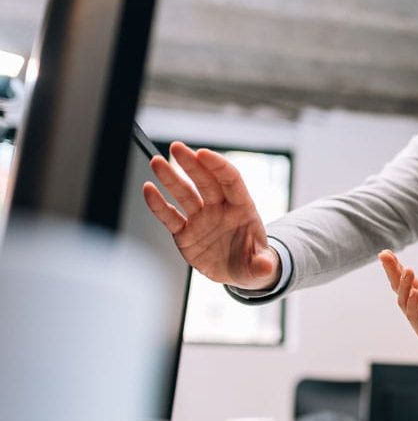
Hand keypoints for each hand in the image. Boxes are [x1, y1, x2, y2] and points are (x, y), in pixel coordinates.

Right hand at [143, 142, 279, 289]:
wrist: (238, 273)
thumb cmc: (253, 262)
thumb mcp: (261, 266)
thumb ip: (262, 265)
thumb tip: (266, 268)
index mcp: (242, 209)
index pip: (231, 181)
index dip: (218, 166)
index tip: (203, 153)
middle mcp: (220, 209)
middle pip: (205, 181)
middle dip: (191, 164)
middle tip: (176, 147)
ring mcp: (201, 219)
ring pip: (184, 194)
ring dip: (170, 178)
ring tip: (157, 161)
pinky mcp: (185, 233)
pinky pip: (170, 217)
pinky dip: (158, 204)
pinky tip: (148, 189)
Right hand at [377, 250, 417, 372]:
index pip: (406, 278)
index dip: (396, 266)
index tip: (386, 253)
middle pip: (399, 286)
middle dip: (391, 271)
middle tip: (384, 256)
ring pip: (403, 301)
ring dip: (403, 285)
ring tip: (407, 270)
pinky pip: (414, 317)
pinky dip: (412, 305)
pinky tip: (413, 292)